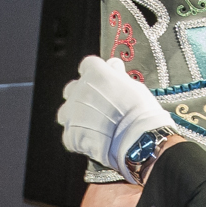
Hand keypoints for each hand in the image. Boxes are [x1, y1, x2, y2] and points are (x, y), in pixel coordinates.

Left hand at [57, 56, 173, 182]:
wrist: (137, 139)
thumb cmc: (140, 111)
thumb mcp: (134, 86)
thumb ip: (118, 75)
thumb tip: (113, 65)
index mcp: (95, 74)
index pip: (88, 65)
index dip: (95, 73)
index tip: (102, 81)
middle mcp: (79, 91)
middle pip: (72, 88)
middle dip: (82, 95)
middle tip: (98, 106)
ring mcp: (72, 114)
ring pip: (65, 112)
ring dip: (76, 116)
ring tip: (92, 126)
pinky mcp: (71, 135)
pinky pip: (69, 135)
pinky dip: (78, 138)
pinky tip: (92, 141)